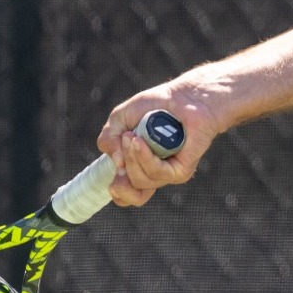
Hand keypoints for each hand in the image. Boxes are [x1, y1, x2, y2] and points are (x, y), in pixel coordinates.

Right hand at [96, 74, 226, 206]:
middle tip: (126, 139)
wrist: (185, 96)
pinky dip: (145, 157)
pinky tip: (141, 141)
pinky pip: (156, 172)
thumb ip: (108, 139)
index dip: (116, 191)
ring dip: (132, 157)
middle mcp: (153, 174)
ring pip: (140, 180)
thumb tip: (117, 164)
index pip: (125, 196)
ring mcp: (168, 173)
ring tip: (134, 135)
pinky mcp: (182, 170)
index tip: (112, 173)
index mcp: (138, 167)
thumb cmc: (154, 106)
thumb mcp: (119, 119)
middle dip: (121, 166)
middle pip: (128, 191)